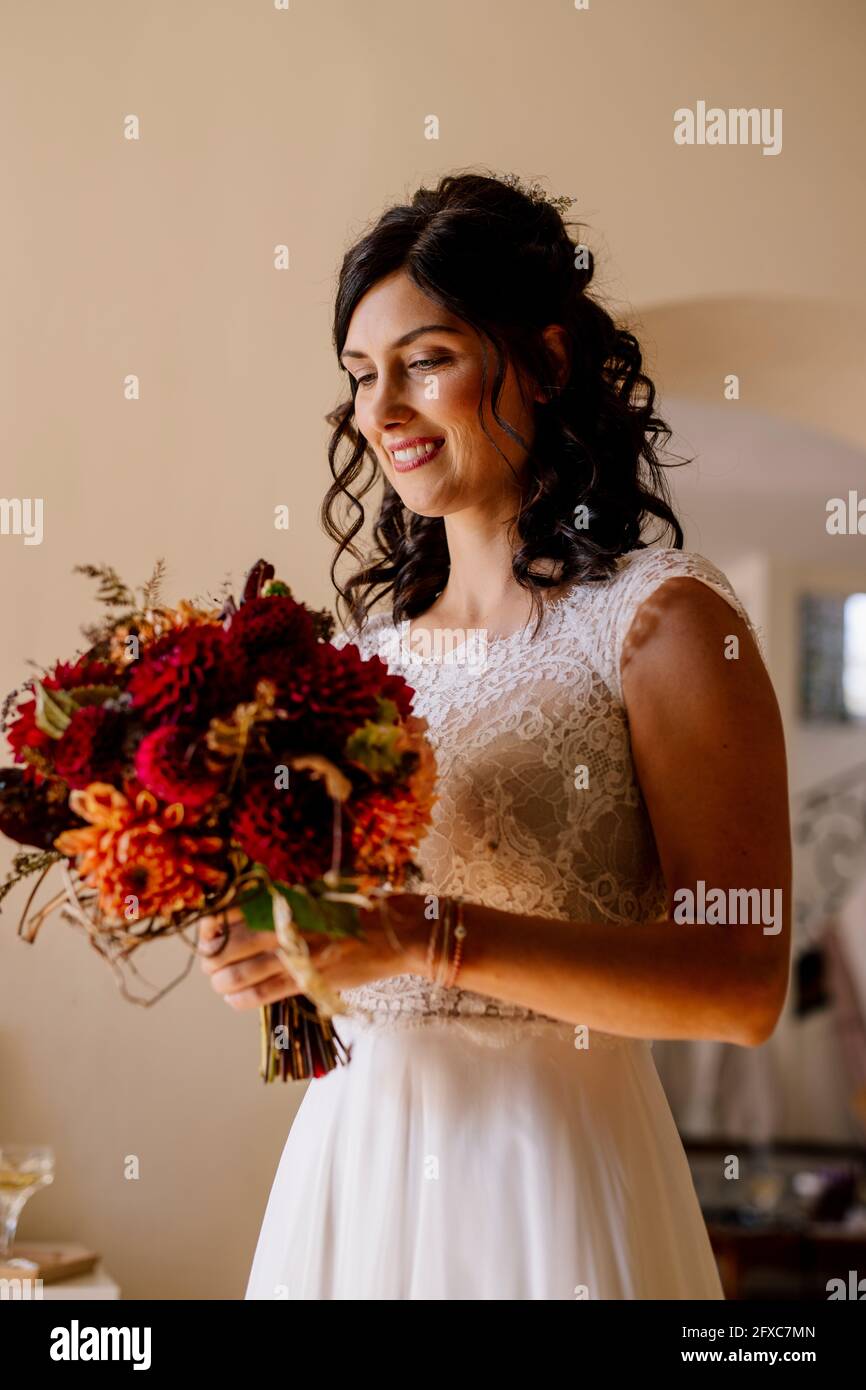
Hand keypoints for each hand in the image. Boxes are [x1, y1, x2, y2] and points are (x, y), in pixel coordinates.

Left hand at [196, 893, 424, 1010]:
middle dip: (211, 956)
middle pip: (228, 944)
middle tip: (210, 960)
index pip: (234, 910)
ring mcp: (297, 956)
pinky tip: (233, 998)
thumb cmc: (361, 908)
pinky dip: (241, 998)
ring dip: (221, 980)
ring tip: (218, 981)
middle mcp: (288, 925)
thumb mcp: (322, 892)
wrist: (400, 933)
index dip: (212, 924)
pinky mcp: (309, 981)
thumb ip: (288, 899)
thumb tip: (250, 907)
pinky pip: (263, 994)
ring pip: (240, 973)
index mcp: (289, 898)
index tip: (207, 930)